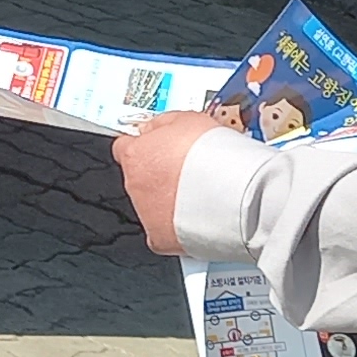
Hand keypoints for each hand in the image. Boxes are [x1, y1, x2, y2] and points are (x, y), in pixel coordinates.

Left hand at [113, 110, 233, 254]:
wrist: (231, 190)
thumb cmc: (213, 154)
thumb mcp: (186, 118)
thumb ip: (162, 124)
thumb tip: (152, 127)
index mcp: (136, 154)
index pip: (125, 147)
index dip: (145, 146)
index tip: (158, 147)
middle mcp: (134, 185)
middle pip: (140, 178)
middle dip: (160, 175)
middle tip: (189, 172)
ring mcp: (145, 213)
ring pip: (152, 205)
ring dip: (170, 200)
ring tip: (200, 195)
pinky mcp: (160, 238)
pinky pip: (164, 231)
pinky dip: (177, 226)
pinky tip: (197, 217)